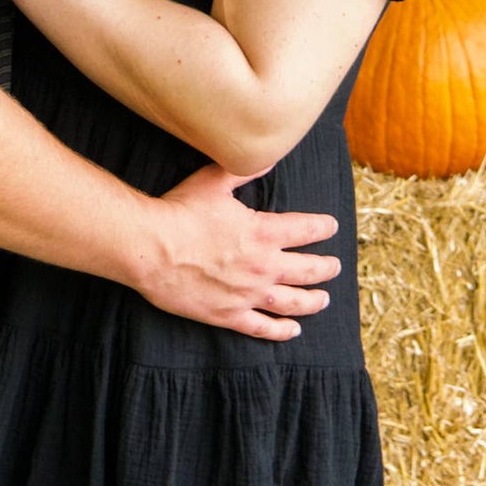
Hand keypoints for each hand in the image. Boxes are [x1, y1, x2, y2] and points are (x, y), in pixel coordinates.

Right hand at [137, 163, 339, 340]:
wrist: (150, 248)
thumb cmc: (180, 211)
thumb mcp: (214, 180)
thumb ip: (245, 170)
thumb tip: (267, 155)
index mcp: (263, 232)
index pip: (306, 230)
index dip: (322, 227)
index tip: (331, 226)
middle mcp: (263, 266)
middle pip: (307, 270)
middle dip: (326, 267)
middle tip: (335, 266)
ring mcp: (247, 294)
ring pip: (292, 302)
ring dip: (312, 301)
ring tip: (324, 300)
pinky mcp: (228, 315)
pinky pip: (262, 327)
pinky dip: (281, 331)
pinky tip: (292, 330)